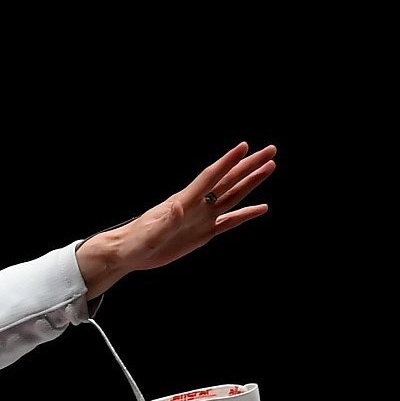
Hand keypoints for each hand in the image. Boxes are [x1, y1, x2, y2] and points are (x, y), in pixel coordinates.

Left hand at [77, 142, 275, 299]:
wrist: (128, 253)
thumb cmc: (136, 242)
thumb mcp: (151, 233)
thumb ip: (166, 220)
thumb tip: (178, 205)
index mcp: (184, 201)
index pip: (210, 177)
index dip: (227, 162)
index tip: (244, 147)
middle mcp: (197, 205)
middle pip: (228, 181)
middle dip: (249, 165)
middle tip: (270, 150)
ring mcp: (202, 218)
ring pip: (233, 196)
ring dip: (251, 182)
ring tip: (270, 167)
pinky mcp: (203, 233)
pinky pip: (230, 221)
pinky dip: (246, 214)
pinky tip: (262, 207)